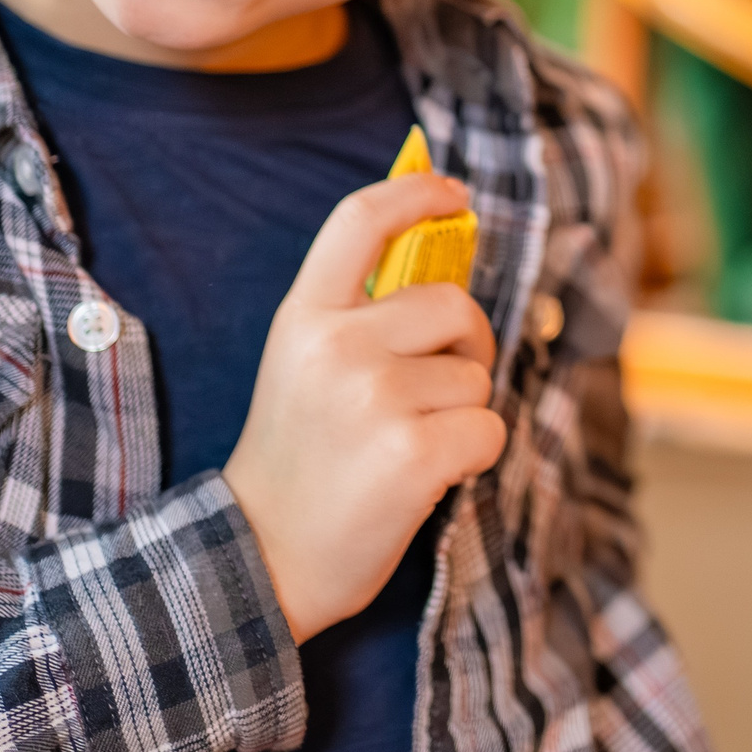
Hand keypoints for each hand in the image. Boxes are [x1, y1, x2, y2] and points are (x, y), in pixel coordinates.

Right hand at [222, 173, 505, 641]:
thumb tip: (444, 265)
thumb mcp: (303, 365)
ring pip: (476, 377)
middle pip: (452, 305)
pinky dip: (475, 456)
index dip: (416, 192)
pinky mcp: (413, 454)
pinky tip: (429, 478)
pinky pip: (489, 429)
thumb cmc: (297, 461)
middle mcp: (337, 345)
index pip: (361, 221)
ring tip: (411, 445)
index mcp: (303, 315)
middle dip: (469, 346)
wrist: (262, 558)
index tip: (454, 195)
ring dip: (463, 412)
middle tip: (443, 387)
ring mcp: (375, 399)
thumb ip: (359, 316)